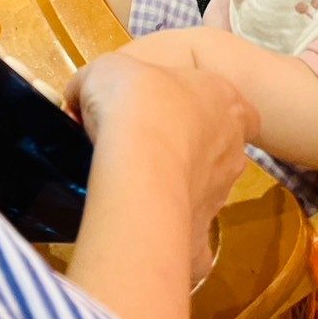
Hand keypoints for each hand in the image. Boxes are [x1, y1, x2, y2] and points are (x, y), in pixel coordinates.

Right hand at [65, 51, 256, 278]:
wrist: (140, 163)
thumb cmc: (135, 101)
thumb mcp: (105, 72)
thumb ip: (97, 83)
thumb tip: (80, 99)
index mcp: (224, 100)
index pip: (237, 107)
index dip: (211, 109)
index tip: (179, 113)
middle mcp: (232, 148)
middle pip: (221, 151)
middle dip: (191, 152)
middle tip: (147, 151)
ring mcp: (221, 194)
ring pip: (206, 194)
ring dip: (178, 192)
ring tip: (136, 190)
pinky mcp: (201, 237)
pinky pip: (191, 246)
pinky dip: (172, 244)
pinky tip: (145, 238)